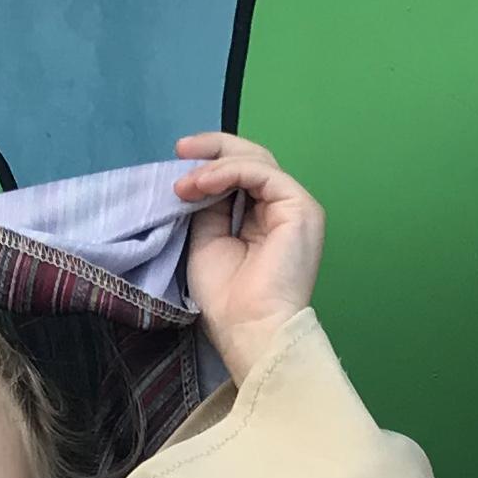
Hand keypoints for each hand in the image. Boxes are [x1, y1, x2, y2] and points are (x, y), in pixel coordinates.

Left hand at [169, 133, 322, 378]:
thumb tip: (197, 177)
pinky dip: (229, 172)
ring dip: (214, 166)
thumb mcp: (207, 239)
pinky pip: (263, 173)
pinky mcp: (300, 207)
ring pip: (257, 160)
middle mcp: (282, 207)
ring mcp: (295, 206)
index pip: (240, 174)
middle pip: (251, 158)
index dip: (210, 161)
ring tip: (184, 184)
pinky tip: (203, 184)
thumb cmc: (228, 298)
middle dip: (213, 149)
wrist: (248, 328)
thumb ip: (208, 206)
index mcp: (264, 217)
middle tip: (180, 151)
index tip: (177, 159)